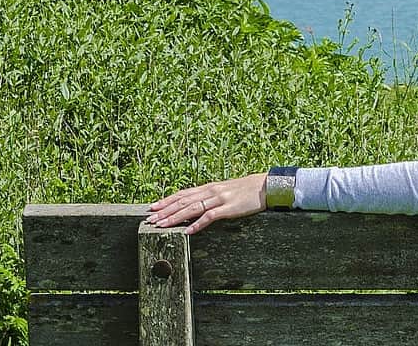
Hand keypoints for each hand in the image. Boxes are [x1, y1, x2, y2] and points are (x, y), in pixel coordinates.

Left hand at [145, 173, 267, 234]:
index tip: (152, 207)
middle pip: (183, 201)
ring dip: (175, 217)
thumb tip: (197, 205)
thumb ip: (211, 197)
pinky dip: (197, 224)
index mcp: (210, 187)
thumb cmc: (247, 190)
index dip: (167, 200)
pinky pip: (210, 216)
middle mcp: (212, 191)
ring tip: (161, 225)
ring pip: (192, 208)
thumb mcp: (226, 191)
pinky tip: (188, 231)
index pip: (183, 193)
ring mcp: (220, 199)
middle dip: (165, 210)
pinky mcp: (229, 208)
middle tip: (150, 219)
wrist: (267, 186)